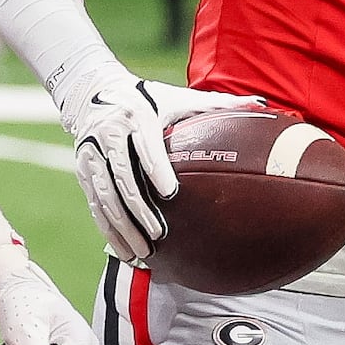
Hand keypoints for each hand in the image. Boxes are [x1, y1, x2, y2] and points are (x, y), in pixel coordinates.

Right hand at [62, 72, 240, 262]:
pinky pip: (94, 205)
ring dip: (122, 227)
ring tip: (142, 252)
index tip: (170, 193)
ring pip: (104, 196)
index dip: (155, 169)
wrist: (94, 93)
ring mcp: (91, 155)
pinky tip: (124, 251)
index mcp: (136, 116)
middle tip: (159, 234)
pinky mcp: (83, 171)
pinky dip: (108, 230)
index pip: (145, 146)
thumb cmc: (148, 99)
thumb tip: (261, 105)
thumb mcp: (177, 98)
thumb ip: (216, 104)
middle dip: (138, 209)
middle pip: (121, 178)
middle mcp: (108, 134)